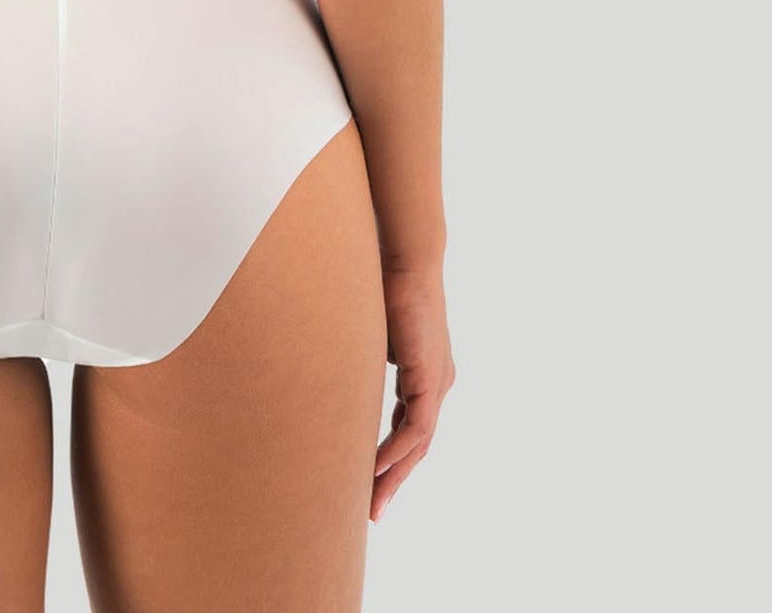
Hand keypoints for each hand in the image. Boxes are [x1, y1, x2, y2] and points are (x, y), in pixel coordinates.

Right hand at [371, 262, 454, 522]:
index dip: (390, 457)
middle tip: (373, 512)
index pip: (408, 427)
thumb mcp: (371, 334)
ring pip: (419, 443)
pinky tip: (374, 468)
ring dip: (394, 474)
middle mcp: (437, 382)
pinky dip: (395, 450)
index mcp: (424, 373)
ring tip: (372, 502)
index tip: (368, 482)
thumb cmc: (384, 284)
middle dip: (394, 479)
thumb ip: (363, 358)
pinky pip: (416, 428)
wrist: (406, 259)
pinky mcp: (431, 378)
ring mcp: (438, 382)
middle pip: (417, 445)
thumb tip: (333, 370)